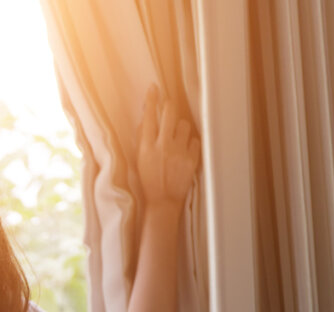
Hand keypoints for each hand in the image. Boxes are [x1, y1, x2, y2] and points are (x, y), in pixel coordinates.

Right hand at [137, 85, 200, 211]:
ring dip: (180, 127)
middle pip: (169, 113)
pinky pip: (194, 140)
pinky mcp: (192, 159)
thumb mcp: (139, 159)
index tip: (154, 88)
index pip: (149, 116)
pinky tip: (184, 150)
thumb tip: (148, 119)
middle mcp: (163, 146)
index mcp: (146, 147)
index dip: (152, 99)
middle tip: (168, 107)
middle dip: (169, 107)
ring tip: (176, 137)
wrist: (162, 201)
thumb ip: (143, 139)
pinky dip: (190, 143)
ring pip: (184, 125)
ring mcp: (179, 152)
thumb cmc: (148, 181)